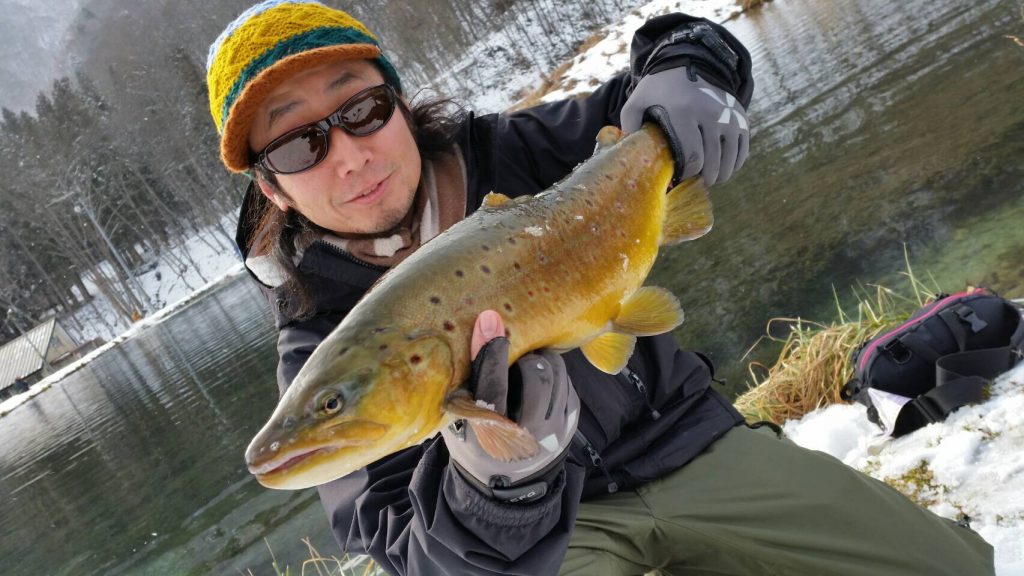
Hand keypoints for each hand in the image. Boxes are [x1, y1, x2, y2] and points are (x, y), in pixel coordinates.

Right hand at [442, 310, 579, 503]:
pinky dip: (550, 372)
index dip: (490, 352)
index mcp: (492, 437)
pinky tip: (535, 379)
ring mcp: (556, 430)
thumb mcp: (457, 422)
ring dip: (540, 358)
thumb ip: (463, 387)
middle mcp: (529, 436)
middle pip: (536, 374)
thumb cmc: (474, 443)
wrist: (506, 483)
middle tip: (513, 351)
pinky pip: (566, 382)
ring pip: (557, 372)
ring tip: (524, 361)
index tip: (489, 319)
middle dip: (524, 354)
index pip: (493, 388)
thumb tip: (474, 332)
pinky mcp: (571, 422)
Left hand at [621, 68, 748, 185]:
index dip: (687, 174)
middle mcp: (710, 113)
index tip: (680, 178)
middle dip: (704, 178)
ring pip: (730, 158)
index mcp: (683, 112)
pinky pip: (743, 148)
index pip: (692, 156)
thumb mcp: (637, 101)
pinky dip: (735, 163)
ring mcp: (728, 115)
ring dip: (721, 175)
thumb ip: (629, 126)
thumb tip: (631, 156)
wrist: (688, 62)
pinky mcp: (740, 116)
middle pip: (712, 161)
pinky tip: (724, 168)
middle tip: (695, 183)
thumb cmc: (659, 88)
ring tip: (710, 179)